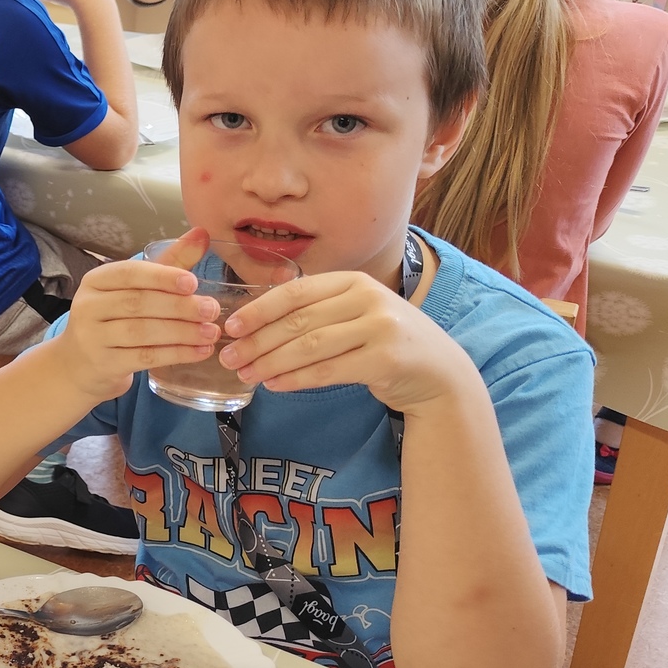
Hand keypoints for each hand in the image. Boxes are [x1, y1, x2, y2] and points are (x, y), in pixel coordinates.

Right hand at [47, 227, 219, 402]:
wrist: (78, 364)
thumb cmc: (114, 318)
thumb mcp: (136, 288)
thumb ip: (170, 263)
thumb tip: (203, 233)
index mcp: (97, 281)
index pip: (129, 274)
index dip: (162, 277)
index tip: (193, 283)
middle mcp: (88, 306)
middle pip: (137, 303)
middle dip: (178, 306)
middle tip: (211, 309)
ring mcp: (92, 337)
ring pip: (142, 332)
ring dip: (182, 332)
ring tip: (211, 332)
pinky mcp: (104, 364)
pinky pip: (144, 357)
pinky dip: (176, 354)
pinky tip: (200, 351)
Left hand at [217, 270, 470, 411]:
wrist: (439, 374)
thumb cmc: (384, 342)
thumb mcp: (355, 314)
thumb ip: (316, 310)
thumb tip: (253, 320)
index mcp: (353, 281)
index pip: (296, 292)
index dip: (260, 309)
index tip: (231, 326)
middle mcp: (368, 299)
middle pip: (299, 321)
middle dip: (257, 341)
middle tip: (229, 358)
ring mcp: (380, 328)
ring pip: (309, 346)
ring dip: (270, 362)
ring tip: (245, 375)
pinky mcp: (386, 360)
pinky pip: (328, 370)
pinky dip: (296, 379)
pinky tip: (273, 385)